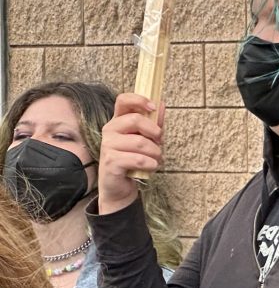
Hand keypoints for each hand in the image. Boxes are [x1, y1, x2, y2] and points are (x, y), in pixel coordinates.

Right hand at [98, 94, 163, 213]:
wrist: (120, 187)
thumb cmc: (134, 159)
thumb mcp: (146, 139)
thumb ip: (153, 122)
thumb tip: (161, 103)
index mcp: (118, 121)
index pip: (123, 100)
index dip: (139, 99)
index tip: (153, 107)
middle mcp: (110, 131)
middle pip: (135, 120)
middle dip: (154, 131)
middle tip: (160, 142)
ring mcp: (108, 146)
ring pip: (140, 142)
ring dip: (155, 152)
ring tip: (156, 158)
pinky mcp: (110, 162)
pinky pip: (138, 159)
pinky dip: (151, 164)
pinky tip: (151, 167)